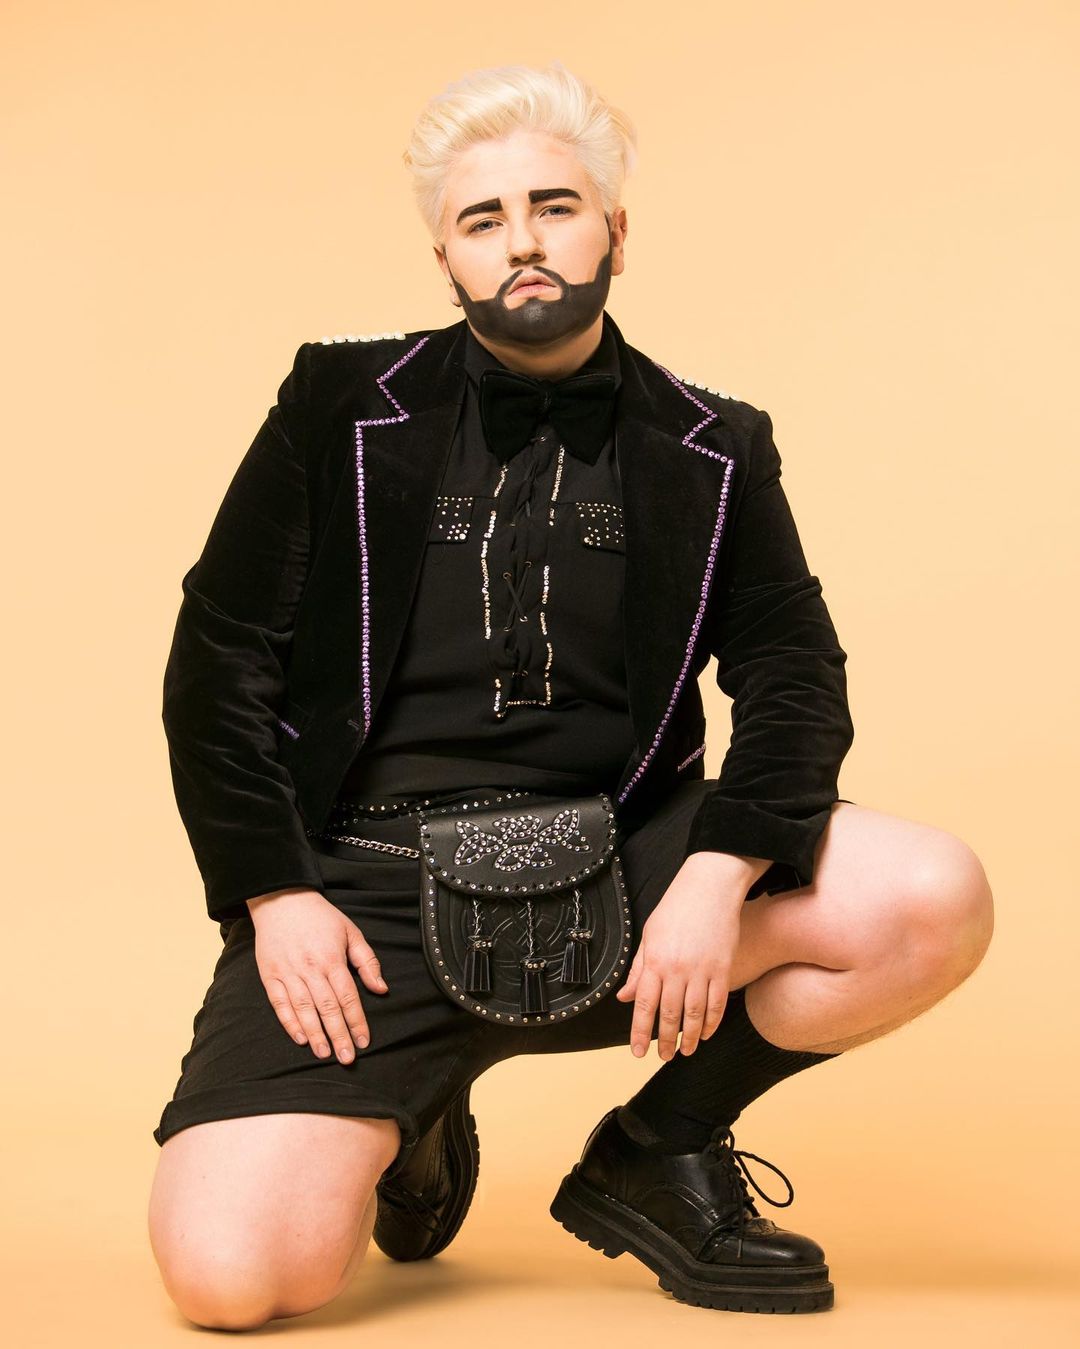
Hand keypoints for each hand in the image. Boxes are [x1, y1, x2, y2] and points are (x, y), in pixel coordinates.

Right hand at [246, 887, 389, 1062]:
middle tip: (347, 1058)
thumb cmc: (320, 916)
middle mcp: (310, 968)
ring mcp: (287, 973)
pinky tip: (300, 1038)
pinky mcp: (269, 975)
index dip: (356, 1021)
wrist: (281, 900)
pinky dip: (290, 1022)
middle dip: (339, 1035)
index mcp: (332, 958)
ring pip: (303, 1009)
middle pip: (327, 1008)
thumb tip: (381, 989)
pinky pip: (279, 1004)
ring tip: (325, 1054)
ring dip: (315, 1034)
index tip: (364, 1041)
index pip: (348, 997)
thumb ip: (367, 961)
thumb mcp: (351, 932)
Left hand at [614, 858, 744, 1059]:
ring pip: (695, 1015)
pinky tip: (707, 1033)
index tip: (637, 1052)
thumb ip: (638, 969)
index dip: (640, 1032)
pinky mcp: (723, 968)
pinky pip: (717, 1004)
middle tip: (663, 1057)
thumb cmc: (676, 907)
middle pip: (669, 1015)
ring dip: (690, 1038)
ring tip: (685, 1052)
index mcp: (655, 961)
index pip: (644, 1006)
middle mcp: (677, 969)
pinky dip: (713, 1023)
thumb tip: (625, 997)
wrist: (710, 886)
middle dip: (665, 1041)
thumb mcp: (649, 935)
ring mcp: (702, 970)